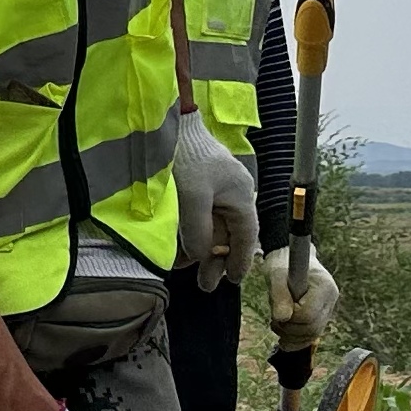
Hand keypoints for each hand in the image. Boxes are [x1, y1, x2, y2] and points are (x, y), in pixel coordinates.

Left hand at [173, 119, 259, 291]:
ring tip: (186, 271)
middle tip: (206, 286)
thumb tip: (201, 256)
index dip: (240, 259)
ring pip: (211, 226)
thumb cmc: (184, 157)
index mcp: (239, 195)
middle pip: (228, 233)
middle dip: (216, 260)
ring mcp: (213, 188)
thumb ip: (198, 230)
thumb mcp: (192, 198)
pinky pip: (198, 216)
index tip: (233, 280)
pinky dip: (190, 233)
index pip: (246, 235)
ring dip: (201, 249)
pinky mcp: (195, 184)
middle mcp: (231, 193)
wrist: (165, 124)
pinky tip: (177, 249)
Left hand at [264, 250, 340, 351]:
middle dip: (289, 329)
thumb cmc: (282, 264)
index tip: (278, 307)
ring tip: (276, 324)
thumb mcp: (276, 276)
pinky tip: (283, 340)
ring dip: (290, 336)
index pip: (308, 315)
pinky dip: (297, 341)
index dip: (290, 317)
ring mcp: (327, 309)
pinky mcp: (320, 316)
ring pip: (312, 335)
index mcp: (325, 287)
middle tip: (274, 320)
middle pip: (312, 328)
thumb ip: (279, 296)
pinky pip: (311, 336)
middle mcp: (331, 299)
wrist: (288, 259)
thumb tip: (282, 318)